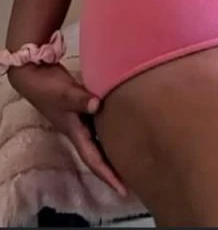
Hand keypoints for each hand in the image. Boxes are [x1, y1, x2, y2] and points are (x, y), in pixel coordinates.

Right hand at [8, 63, 127, 195]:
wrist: (35, 75)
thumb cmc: (47, 87)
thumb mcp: (63, 94)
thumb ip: (80, 99)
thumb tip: (97, 105)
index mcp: (75, 132)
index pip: (93, 160)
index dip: (107, 175)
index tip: (122, 189)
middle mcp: (79, 130)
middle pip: (99, 155)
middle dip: (114, 169)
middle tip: (135, 178)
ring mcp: (81, 120)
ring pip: (101, 140)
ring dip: (114, 150)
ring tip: (134, 157)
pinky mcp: (84, 108)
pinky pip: (101, 124)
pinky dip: (113, 128)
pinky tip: (126, 127)